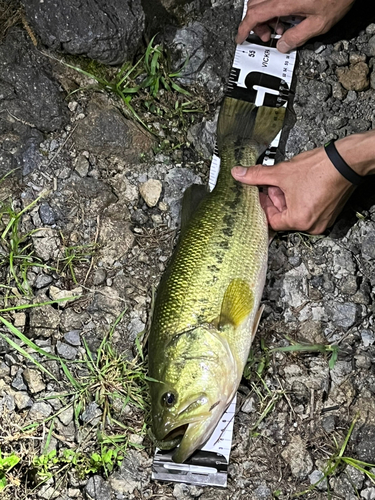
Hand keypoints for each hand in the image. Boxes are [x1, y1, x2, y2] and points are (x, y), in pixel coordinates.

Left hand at [231, 140, 363, 233]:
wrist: (347, 160)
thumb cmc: (321, 168)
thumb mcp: (282, 172)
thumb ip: (257, 175)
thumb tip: (239, 174)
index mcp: (299, 221)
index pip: (271, 220)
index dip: (262, 205)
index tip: (257, 194)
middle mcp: (312, 225)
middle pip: (283, 216)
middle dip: (274, 199)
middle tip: (272, 184)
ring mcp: (322, 220)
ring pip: (295, 211)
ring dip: (286, 197)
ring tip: (286, 181)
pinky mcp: (328, 212)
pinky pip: (307, 208)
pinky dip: (299, 198)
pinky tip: (298, 183)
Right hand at [236, 0, 354, 51]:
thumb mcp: (319, 24)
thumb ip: (297, 37)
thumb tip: (283, 46)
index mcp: (284, 1)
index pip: (254, 16)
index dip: (244, 29)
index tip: (240, 38)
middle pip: (254, 6)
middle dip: (256, 24)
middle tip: (269, 36)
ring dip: (265, 15)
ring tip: (280, 26)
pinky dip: (273, 6)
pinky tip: (286, 13)